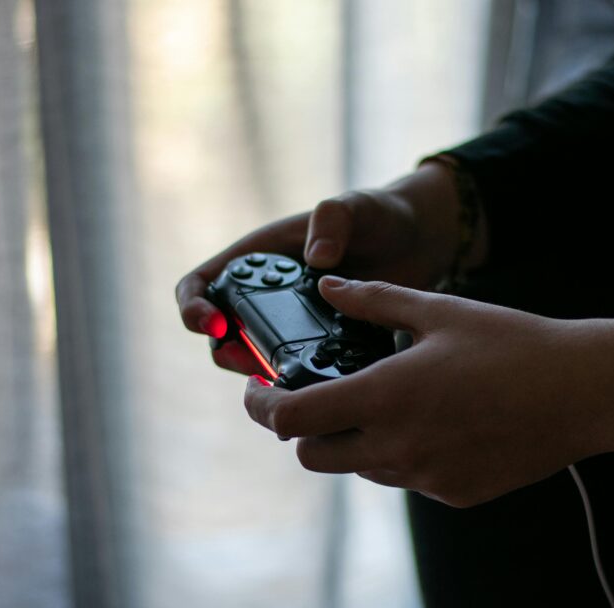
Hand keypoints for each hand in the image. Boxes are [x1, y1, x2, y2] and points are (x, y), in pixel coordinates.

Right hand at [175, 162, 485, 374]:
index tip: (214, 324)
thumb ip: (333, 220)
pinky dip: (301, 387)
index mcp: (257, 259)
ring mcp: (290, 327)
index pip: (200, 284)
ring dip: (262, 376)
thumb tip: (316, 260)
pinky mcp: (318, 351)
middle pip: (222, 336)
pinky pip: (297, 376)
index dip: (194, 307)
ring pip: (256, 363)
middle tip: (255, 364)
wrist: (418, 245)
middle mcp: (265, 297)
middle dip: (229, 353)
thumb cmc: (377, 216)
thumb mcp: (355, 207)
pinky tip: (323, 394)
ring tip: (287, 382)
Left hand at [243, 277, 613, 507]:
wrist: (582, 392)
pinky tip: (431, 423)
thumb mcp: (437, 311)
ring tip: (379, 402)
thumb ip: (374, 301)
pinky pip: (403, 478)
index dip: (261, 406)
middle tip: (312, 397)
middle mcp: (395, 447)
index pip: (291, 418)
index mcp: (383, 397)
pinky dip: (397, 454)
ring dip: (349, 442)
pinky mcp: (453, 493)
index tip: (256, 390)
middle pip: (312, 456)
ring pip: (357, 470)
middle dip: (300, 428)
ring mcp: (424, 477)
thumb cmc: (512, 343)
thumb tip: (329, 287)